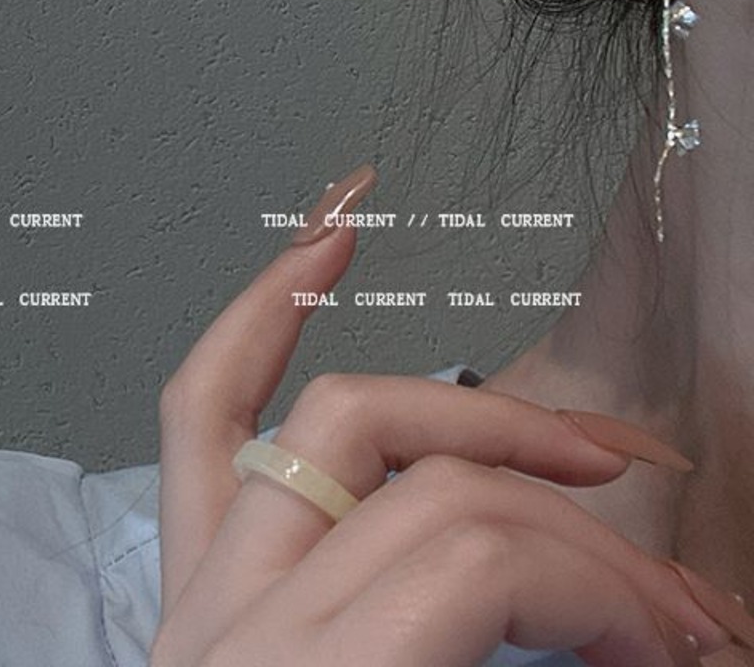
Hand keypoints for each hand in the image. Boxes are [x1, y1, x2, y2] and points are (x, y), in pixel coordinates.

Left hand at [150, 165, 733, 665]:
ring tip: (579, 442)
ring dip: (465, 407)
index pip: (468, 563)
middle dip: (577, 530)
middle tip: (676, 603)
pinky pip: (204, 416)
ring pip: (331, 420)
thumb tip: (677, 653)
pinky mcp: (191, 589)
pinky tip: (320, 248)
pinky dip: (259, 324)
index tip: (683, 646)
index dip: (602, 590)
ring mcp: (202, 598)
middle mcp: (236, 629)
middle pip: (429, 492)